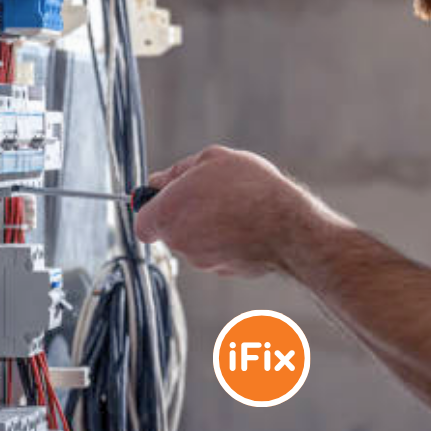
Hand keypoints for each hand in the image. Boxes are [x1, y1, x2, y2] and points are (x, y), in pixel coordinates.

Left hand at [134, 145, 351, 277]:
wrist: (287, 226)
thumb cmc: (250, 188)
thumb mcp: (212, 159)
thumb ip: (178, 171)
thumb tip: (159, 180)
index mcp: (168, 214)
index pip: (142, 222)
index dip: (154, 208)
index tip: (169, 197)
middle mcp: (180, 242)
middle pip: (171, 230)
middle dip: (185, 214)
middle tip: (212, 194)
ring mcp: (202, 261)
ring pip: (196, 242)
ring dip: (208, 226)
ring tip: (236, 207)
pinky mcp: (225, 271)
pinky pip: (218, 253)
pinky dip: (227, 241)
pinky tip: (247, 225)